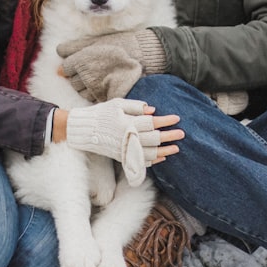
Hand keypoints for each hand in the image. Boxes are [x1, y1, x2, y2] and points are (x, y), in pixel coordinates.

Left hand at [58, 30, 166, 102]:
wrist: (141, 55)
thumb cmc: (117, 45)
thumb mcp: (93, 41)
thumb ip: (72, 47)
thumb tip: (58, 53)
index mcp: (80, 61)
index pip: (65, 69)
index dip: (73, 66)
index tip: (85, 62)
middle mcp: (85, 76)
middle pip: (72, 82)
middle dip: (80, 77)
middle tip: (95, 68)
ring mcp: (95, 88)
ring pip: (82, 92)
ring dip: (87, 86)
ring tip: (101, 76)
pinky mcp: (105, 96)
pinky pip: (93, 99)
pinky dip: (97, 93)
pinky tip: (105, 85)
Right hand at [63, 99, 182, 184]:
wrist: (84, 131)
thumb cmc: (101, 114)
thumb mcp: (117, 104)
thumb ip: (136, 106)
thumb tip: (153, 110)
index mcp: (127, 123)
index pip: (151, 123)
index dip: (165, 121)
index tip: (177, 118)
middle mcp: (127, 138)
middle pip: (153, 139)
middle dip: (169, 136)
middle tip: (181, 134)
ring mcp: (125, 149)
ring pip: (149, 153)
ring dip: (164, 151)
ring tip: (176, 148)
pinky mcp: (122, 157)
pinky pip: (141, 162)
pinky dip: (153, 161)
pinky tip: (162, 157)